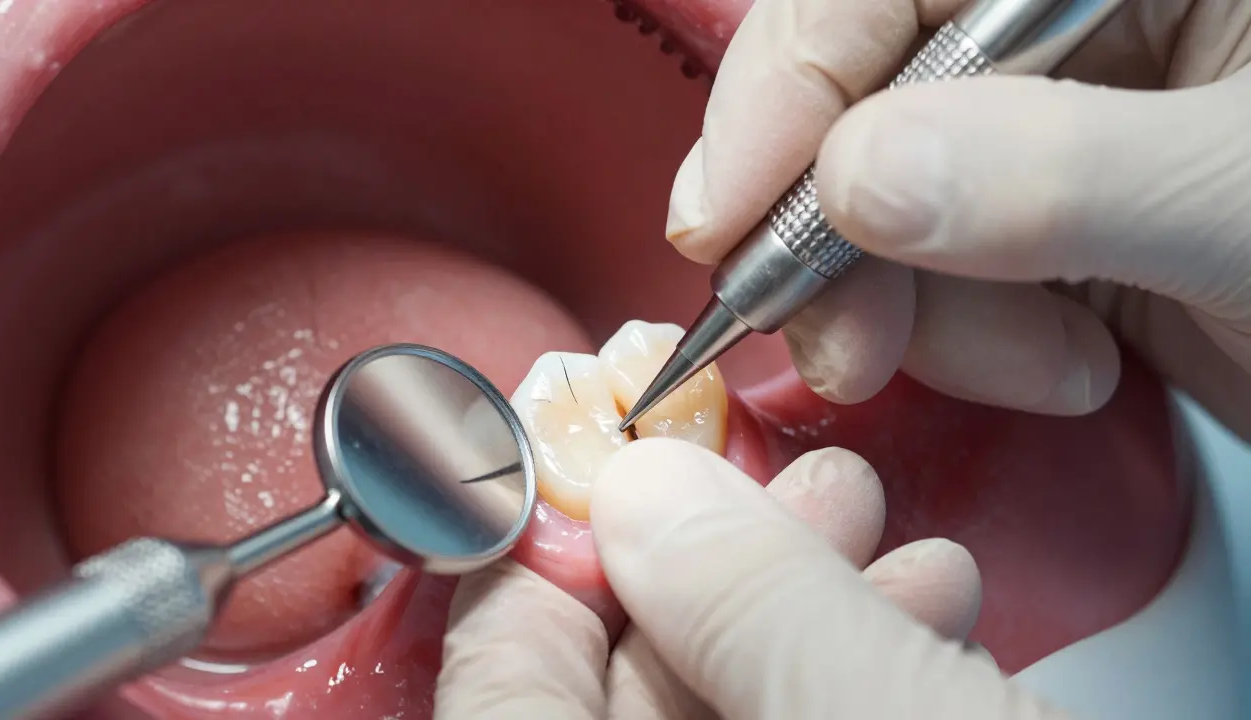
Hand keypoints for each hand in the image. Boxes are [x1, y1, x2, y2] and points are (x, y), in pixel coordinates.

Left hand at [433, 439, 1055, 718]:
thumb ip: (748, 605)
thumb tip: (653, 493)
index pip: (499, 674)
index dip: (548, 541)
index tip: (602, 450)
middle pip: (619, 674)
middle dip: (712, 554)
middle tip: (773, 468)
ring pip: (725, 694)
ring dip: (802, 595)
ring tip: (870, 515)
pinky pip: (797, 718)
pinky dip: (853, 663)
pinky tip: (925, 604)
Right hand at [664, 0, 1250, 438]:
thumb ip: (1059, 174)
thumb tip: (856, 183)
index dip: (790, 81)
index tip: (724, 210)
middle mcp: (1084, 22)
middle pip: (871, 93)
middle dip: (839, 230)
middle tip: (830, 339)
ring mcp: (1063, 125)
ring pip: (890, 201)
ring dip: (917, 308)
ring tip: (1035, 365)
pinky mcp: (1055, 221)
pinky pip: (943, 272)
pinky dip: (970, 338)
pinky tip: (1065, 364)